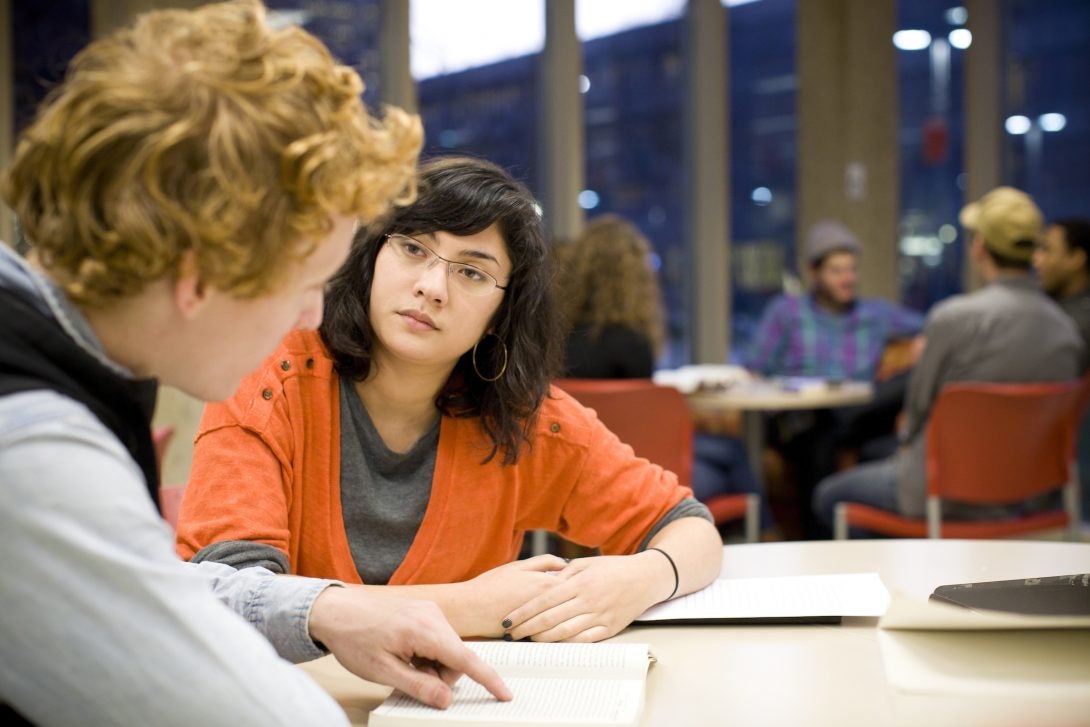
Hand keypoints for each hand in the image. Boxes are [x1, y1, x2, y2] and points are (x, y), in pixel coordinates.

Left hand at [307, 586, 511, 708]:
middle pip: (456, 658)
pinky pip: (438, 639)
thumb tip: (446, 700)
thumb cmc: (354, 639)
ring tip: (402, 664)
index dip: (488, 680)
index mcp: (425, 630)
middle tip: (410, 680)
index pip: (465, 660)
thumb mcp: (384, 672)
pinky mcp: (425, 611)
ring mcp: (430, 611)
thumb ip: (419, 687)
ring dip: (432, 666)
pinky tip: (405, 653)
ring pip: (447, 650)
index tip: (505, 694)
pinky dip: (427, 654)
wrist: (336, 611)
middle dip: (440, 676)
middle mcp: (433, 616)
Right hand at [456, 554, 569, 636]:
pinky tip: (556, 625)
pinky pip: (554, 632)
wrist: (471, 609)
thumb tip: (565, 564)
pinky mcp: (535, 636)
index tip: (580, 581)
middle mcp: (549, 605)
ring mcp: (543, 623)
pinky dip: (558, 628)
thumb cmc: (492, 585)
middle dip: (578, 600)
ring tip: (570, 612)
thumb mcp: (518, 566)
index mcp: (547, 584)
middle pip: (575, 604)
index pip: (576, 583)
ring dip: (570, 616)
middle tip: (579, 598)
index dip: (580, 582)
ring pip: (567, 620)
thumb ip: (544, 562)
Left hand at [502, 551, 670, 642]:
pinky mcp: (610, 628)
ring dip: (543, 639)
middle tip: (510, 635)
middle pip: (549, 619)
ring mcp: (599, 616)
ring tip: (528, 640)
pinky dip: (567, 644)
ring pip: (565, 632)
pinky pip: (584, 640)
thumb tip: (544, 583)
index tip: (507, 621)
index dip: (522, 613)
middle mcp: (587, 601)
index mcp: (579, 583)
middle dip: (526, 629)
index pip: (543, 601)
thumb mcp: (587, 564)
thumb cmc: (614, 568)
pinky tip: (554, 645)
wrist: (646, 578)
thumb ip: (564, 574)